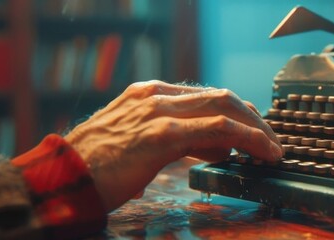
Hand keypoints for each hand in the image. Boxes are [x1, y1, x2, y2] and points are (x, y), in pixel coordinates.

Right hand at [64, 80, 281, 210]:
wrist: (59, 180)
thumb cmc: (92, 169)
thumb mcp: (134, 142)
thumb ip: (170, 137)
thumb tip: (209, 146)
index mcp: (148, 94)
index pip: (205, 96)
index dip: (236, 113)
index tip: (253, 133)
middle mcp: (156, 95)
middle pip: (222, 96)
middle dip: (253, 118)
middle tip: (271, 142)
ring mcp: (159, 111)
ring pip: (226, 107)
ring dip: (258, 129)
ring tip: (274, 150)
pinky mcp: (162, 134)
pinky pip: (220, 129)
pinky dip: (249, 139)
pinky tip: (263, 153)